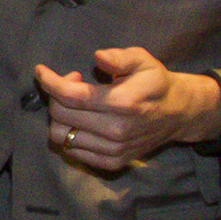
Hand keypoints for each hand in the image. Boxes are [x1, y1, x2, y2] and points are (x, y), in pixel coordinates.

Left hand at [34, 50, 220, 172]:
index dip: (50, 82)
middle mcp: (116, 130)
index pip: (71, 96)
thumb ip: (120, 57)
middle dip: (56, 94)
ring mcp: (114, 150)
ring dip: (60, 116)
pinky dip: (69, 134)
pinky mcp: (112, 162)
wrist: (179, 113)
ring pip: (62, 135)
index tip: (41, 71)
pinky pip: (72, 151)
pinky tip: (82, 120)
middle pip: (61, 114)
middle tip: (72, 82)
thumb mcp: (143, 61)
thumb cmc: (156, 83)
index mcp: (123, 103)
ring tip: (75, 103)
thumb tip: (98, 57)